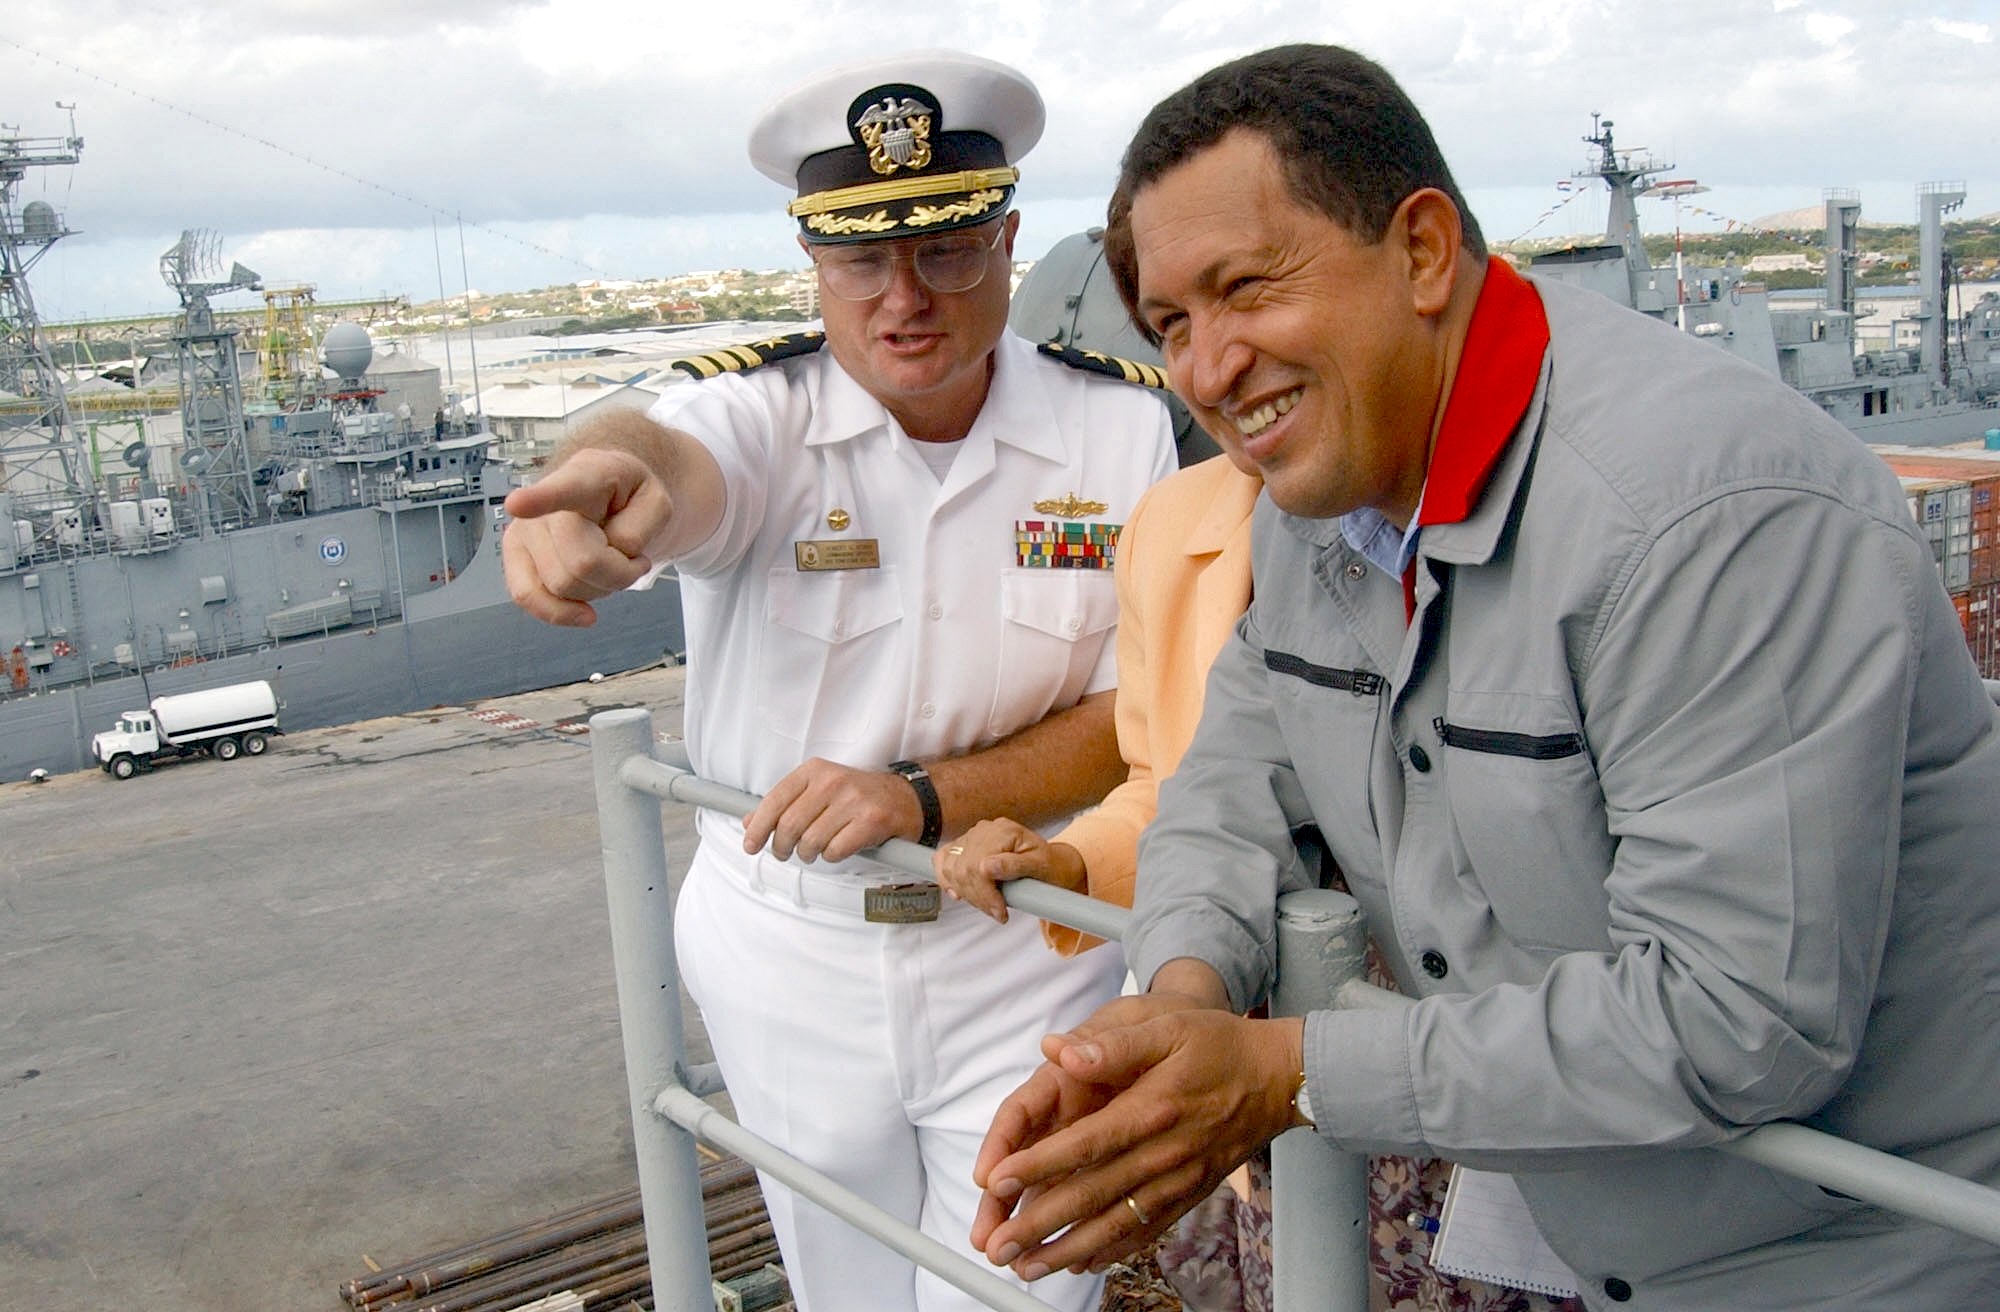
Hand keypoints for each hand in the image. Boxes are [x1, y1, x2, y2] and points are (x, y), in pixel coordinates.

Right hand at [502, 448, 672, 626]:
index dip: (539, 499)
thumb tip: (608, 552)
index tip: (517, 503)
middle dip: (618, 572)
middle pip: (582, 562)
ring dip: (598, 587)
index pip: (563, 489)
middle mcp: (546, 502)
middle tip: (630, 557)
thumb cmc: (626, 498)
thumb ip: (640, 528)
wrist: (605, 496)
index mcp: (586, 477)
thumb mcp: (655, 503)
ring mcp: (525, 530)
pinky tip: (585, 610)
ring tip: (607, 563)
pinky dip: (563, 612)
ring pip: (563, 586)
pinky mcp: (515, 558)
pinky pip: (529, 598)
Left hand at [743, 758, 922, 863]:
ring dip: (807, 854)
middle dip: (782, 847)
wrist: (905, 799)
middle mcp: (833, 781)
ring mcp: (853, 800)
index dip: (759, 827)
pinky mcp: (871, 821)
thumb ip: (785, 805)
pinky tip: (838, 848)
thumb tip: (750, 823)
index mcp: (815, 770)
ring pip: (811, 841)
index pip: (775, 800)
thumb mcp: (818, 791)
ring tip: (814, 851)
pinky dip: (831, 857)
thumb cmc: (857, 797)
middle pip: (790, 825)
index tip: (751, 844)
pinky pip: (835, 851)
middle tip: (784, 853)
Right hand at [933, 820, 1085, 922]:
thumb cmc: (1047, 866)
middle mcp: (985, 830)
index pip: (979, 865)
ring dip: (966, 893)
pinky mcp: (964, 844)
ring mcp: (972, 836)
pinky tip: (959, 893)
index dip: (986, 894)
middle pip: (963, 869)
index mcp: (1004, 831)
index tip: (1000, 912)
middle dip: (978, 898)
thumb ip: (1015, 865)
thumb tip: (987, 867)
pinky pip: (942, 858)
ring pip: (951, 868)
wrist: (1049, 863)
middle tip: (996, 912)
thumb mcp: (1041, 866)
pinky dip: (946, 878)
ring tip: (987, 905)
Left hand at [972, 1008, 1304, 1280]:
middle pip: (1092, 1195)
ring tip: (1027, 1266)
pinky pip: (1146, 1230)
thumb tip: (1060, 1049)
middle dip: (1040, 1224)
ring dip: (1068, 1248)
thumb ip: (1112, 1044)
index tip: (998, 1182)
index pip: (1084, 1144)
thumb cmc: (1219, 1045)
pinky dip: (1112, 1251)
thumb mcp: (1167, 1026)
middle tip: (997, 1245)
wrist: (1277, 1078)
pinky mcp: (1188, 1193)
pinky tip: (1083, 1261)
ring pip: (1116, 1223)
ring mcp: (1176, 1180)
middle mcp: (1162, 1153)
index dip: (1039, 1165)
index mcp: (1151, 1109)